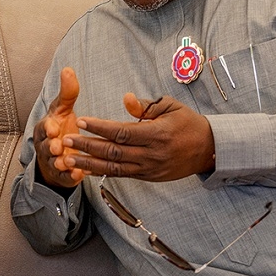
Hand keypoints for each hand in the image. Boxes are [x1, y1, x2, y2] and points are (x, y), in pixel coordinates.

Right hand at [32, 67, 85, 188]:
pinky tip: (78, 175)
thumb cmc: (60, 129)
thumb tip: (68, 69)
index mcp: (46, 129)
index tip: (54, 127)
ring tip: (66, 161)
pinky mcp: (63, 175)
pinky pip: (65, 177)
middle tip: (58, 145)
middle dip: (52, 146)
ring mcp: (54, 162)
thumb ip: (68, 93)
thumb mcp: (63, 110)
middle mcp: (47, 146)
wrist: (58, 155)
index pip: (44, 127)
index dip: (48, 128)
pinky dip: (70, 177)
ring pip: (54, 163)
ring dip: (59, 162)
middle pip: (47, 147)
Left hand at [61, 94, 215, 182]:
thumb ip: (146, 106)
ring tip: (68, 158)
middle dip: (88, 146)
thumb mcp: (170, 107)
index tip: (81, 121)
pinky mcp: (148, 177)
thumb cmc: (188, 123)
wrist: (208, 150)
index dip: (99, 128)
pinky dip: (102, 172)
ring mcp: (149, 168)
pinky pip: (121, 175)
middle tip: (66, 141)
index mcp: (157, 134)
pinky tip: (86, 168)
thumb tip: (125, 98)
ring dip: (89, 163)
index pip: (122, 132)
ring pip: (114, 168)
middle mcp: (152, 154)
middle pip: (114, 151)